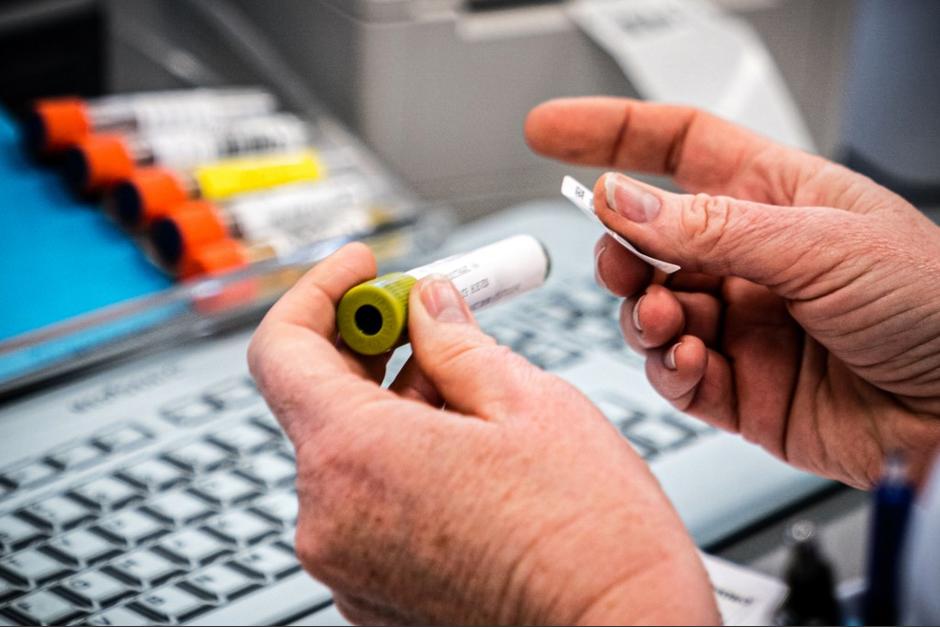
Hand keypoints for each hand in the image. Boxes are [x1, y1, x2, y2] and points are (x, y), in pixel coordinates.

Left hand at [248, 245, 717, 624]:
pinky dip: (400, 462)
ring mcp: (347, 564)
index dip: (321, 292)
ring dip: (396, 406)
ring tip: (475, 397)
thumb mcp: (529, 403)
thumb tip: (431, 306)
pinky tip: (467, 455)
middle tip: (434, 319)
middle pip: (317, 398)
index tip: (361, 270)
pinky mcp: (371, 593)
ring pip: (348, 452)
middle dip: (372, 346)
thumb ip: (457, 340)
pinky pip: (365, 502)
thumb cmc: (591, 540)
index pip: (283, 347)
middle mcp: (331, 518)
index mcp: (356, 456)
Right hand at [526, 97, 939, 488]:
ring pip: (651, 311)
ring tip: (666, 321)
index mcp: (776, 198)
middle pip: (648, 240)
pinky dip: (670, 367)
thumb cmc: (939, 306)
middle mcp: (750, 259)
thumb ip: (710, 227)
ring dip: (644, 315)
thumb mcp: (821, 244)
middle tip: (620, 264)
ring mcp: (742, 323)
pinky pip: (676, 373)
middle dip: (622, 251)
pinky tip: (691, 361)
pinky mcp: (741, 386)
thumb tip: (621, 200)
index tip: (549, 130)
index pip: (677, 145)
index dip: (610, 133)